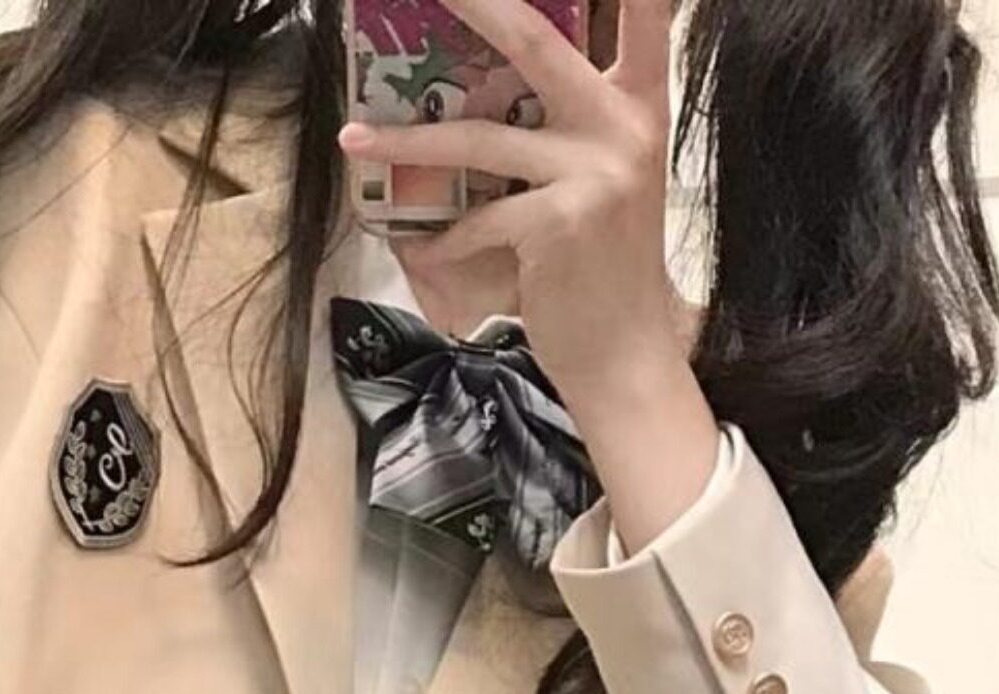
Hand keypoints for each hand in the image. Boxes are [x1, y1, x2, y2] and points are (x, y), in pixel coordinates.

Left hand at [339, 0, 684, 421]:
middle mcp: (623, 125)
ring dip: (406, 141)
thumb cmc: (605, 269)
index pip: (643, 13)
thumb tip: (486, 89)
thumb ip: (573, 127)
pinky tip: (425, 252)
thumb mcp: (608, 181)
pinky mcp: (558, 221)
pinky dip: (443, 240)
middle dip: (474, 3)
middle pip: (535, 40)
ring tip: (355, 139)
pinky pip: (476, 218)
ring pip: (478, 138)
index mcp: (640, 104)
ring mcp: (593, 171)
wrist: (627, 354)